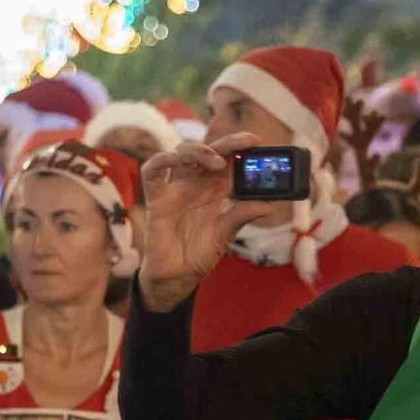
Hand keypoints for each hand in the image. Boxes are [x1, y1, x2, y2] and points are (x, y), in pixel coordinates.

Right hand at [136, 132, 278, 311]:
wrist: (177, 278)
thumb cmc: (199, 255)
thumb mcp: (225, 235)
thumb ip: (241, 216)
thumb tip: (267, 204)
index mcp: (215, 191)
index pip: (228, 161)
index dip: (239, 147)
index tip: (255, 141)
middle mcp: (195, 186)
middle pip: (208, 152)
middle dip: (226, 144)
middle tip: (243, 144)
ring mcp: (175, 190)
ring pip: (183, 154)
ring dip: (199, 151)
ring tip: (216, 163)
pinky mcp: (157, 200)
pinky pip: (152, 173)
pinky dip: (160, 160)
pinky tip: (174, 160)